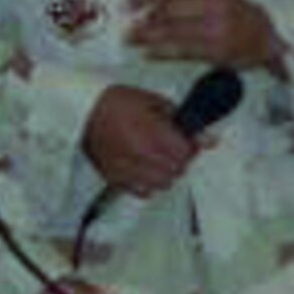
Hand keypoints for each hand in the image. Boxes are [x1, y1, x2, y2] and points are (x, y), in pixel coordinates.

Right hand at [81, 84, 195, 195]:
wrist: (84, 111)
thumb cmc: (118, 102)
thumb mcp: (154, 101)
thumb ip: (181, 121)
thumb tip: (208, 138)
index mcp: (152, 134)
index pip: (186, 154)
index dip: (190, 146)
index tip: (186, 140)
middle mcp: (141, 156)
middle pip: (177, 170)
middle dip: (180, 158)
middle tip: (172, 146)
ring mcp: (128, 170)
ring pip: (163, 184)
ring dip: (166, 172)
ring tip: (157, 157)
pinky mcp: (116, 179)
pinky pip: (144, 192)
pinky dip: (149, 183)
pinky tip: (144, 168)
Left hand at [124, 0, 282, 72]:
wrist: (267, 37)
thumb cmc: (234, 9)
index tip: (127, 4)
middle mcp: (216, 3)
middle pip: (170, 9)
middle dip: (144, 19)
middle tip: (126, 26)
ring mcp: (218, 28)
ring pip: (174, 31)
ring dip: (148, 37)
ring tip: (131, 39)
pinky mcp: (218, 50)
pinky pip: (183, 50)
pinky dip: (162, 52)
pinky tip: (148, 53)